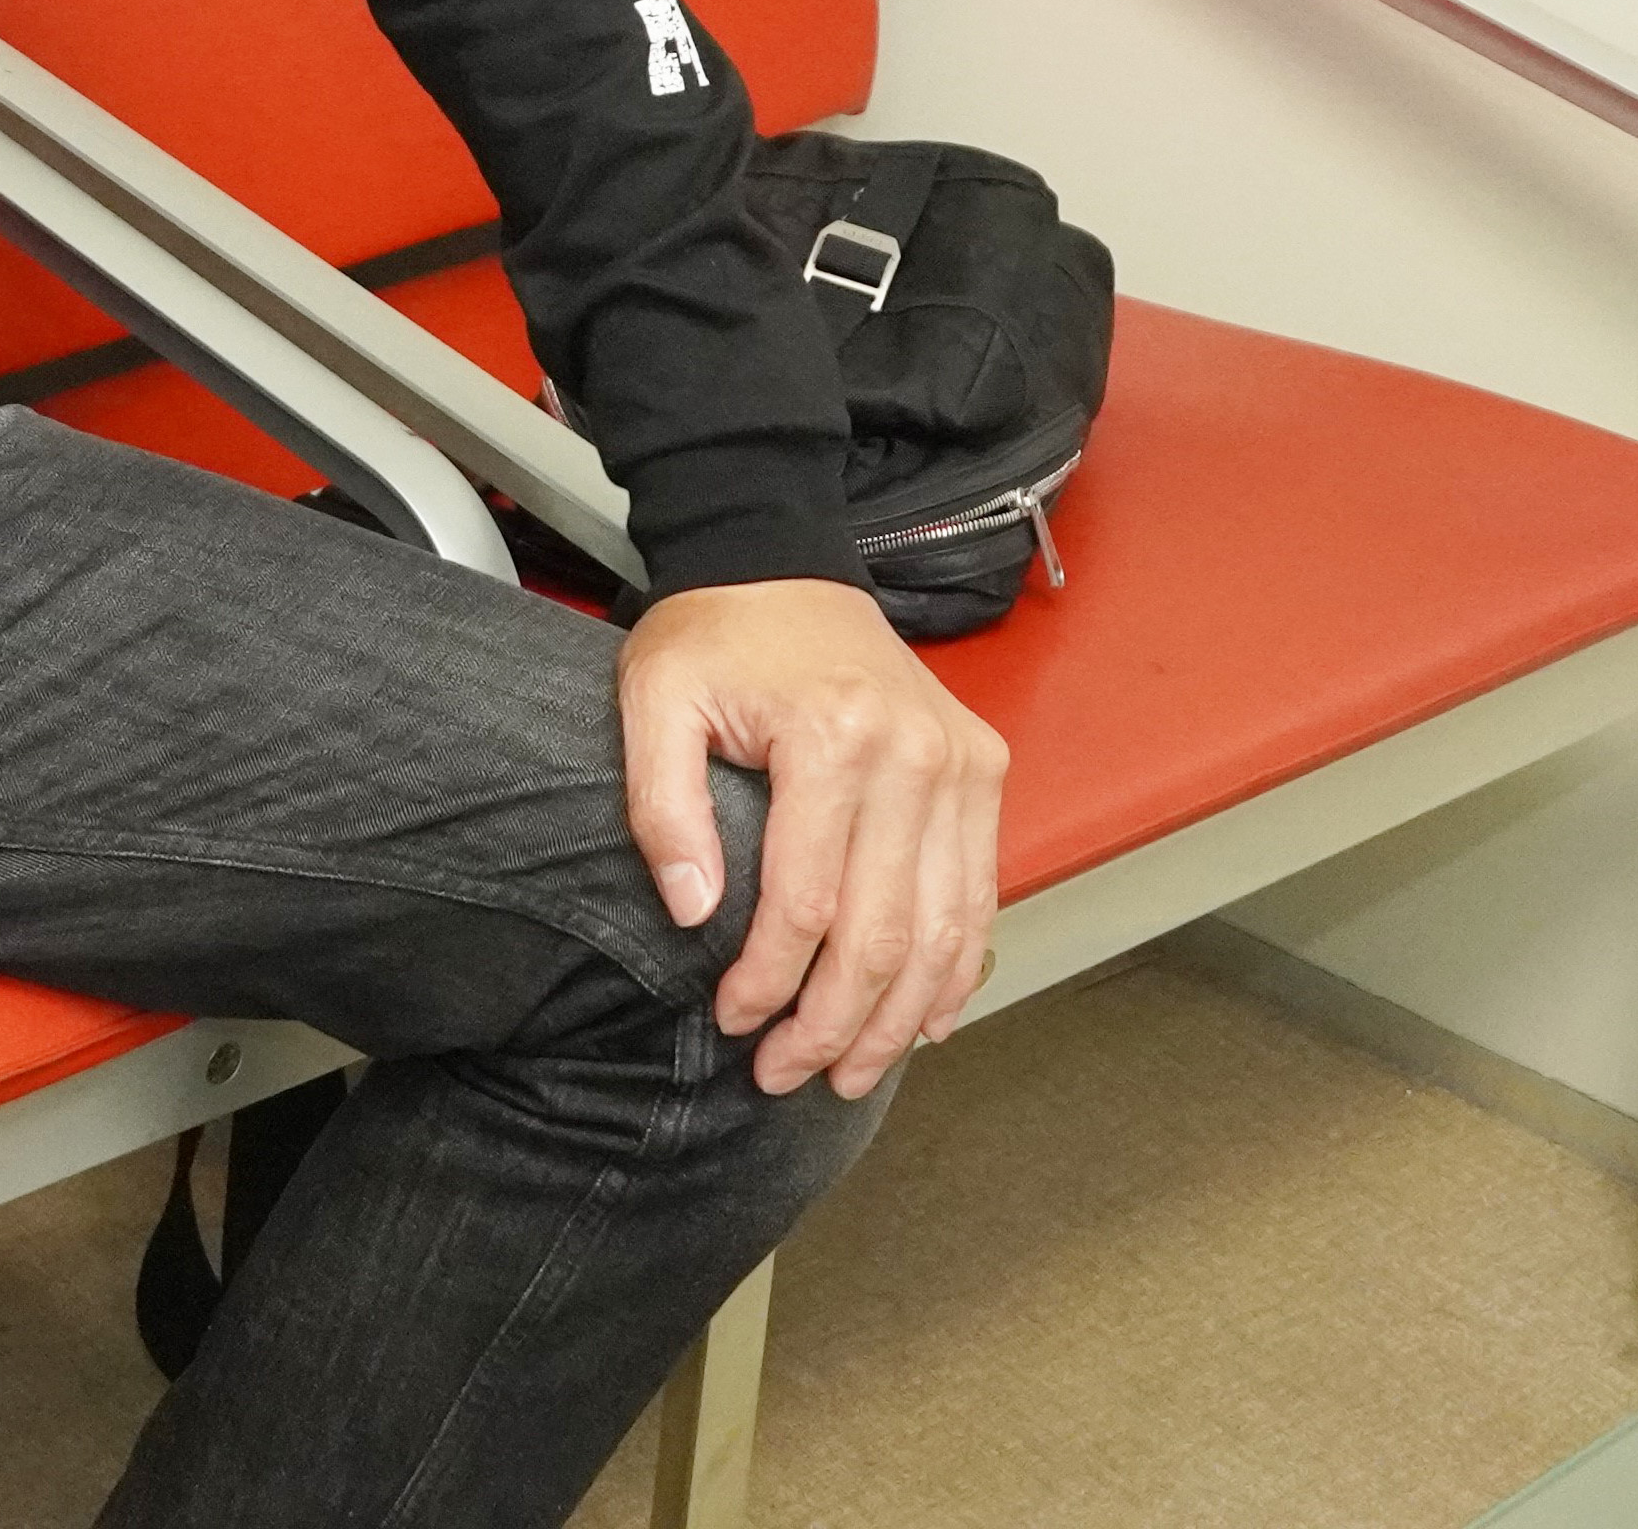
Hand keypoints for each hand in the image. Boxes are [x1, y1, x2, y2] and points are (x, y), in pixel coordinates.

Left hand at [617, 575, 1006, 1098]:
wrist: (783, 563)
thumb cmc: (715, 636)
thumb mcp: (654, 701)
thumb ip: (663, 808)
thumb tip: (695, 914)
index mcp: (835, 736)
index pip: (807, 903)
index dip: (769, 982)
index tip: (732, 1023)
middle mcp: (917, 754)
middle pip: (885, 933)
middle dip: (836, 1025)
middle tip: (786, 1075)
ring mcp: (962, 765)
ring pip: (946, 932)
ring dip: (899, 1019)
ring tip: (848, 1073)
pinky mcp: (983, 771)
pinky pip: (979, 897)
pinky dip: (956, 971)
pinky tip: (922, 1021)